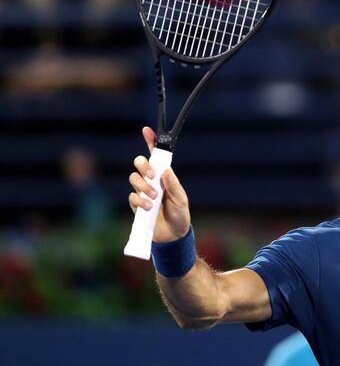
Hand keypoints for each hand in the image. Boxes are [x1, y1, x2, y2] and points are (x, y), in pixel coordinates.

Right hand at [128, 126, 190, 242]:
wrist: (173, 235)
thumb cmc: (179, 214)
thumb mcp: (181, 200)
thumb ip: (174, 186)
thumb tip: (166, 171)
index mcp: (164, 176)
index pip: (156, 156)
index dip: (151, 142)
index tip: (146, 130)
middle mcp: (152, 181)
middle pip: (140, 164)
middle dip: (143, 166)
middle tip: (152, 175)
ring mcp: (142, 192)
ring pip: (133, 179)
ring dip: (143, 186)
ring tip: (154, 197)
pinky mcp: (136, 205)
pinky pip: (132, 197)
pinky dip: (139, 200)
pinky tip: (148, 207)